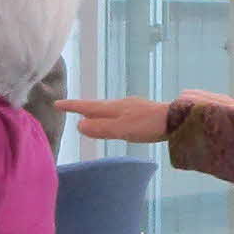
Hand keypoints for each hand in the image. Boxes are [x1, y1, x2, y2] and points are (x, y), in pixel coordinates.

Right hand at [58, 95, 172, 144]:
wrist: (176, 119)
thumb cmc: (148, 125)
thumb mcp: (121, 129)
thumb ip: (101, 128)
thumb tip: (80, 125)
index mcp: (113, 108)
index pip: (88, 107)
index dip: (72, 106)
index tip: (56, 103)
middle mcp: (121, 104)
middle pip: (97, 105)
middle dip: (82, 107)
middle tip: (68, 107)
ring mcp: (132, 106)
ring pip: (108, 108)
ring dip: (96, 111)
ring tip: (89, 114)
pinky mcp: (142, 111)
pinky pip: (118, 112)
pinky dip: (109, 115)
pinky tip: (116, 119)